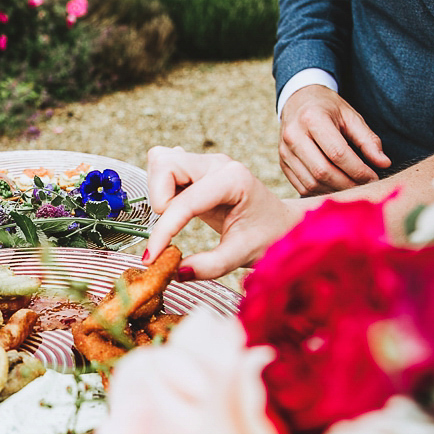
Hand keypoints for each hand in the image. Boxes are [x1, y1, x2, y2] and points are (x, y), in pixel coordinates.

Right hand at [144, 146, 301, 278]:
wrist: (282, 224)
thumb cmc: (269, 236)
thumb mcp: (243, 255)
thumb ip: (211, 266)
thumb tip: (177, 272)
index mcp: (233, 180)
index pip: (185, 201)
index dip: (163, 230)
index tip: (152, 257)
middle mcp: (218, 164)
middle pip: (165, 164)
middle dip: (157, 199)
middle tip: (168, 229)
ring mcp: (206, 163)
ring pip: (161, 161)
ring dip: (157, 191)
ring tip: (173, 218)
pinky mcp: (197, 169)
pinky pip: (165, 167)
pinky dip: (160, 187)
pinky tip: (174, 205)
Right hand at [279, 85, 390, 194]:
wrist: (299, 102)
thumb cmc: (328, 109)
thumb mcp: (351, 117)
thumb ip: (368, 140)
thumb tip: (384, 163)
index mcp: (312, 118)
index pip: (337, 153)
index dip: (358, 170)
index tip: (373, 177)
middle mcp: (293, 135)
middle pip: (322, 171)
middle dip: (348, 184)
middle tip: (365, 186)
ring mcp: (284, 151)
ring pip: (311, 183)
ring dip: (335, 191)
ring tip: (352, 188)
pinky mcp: (282, 163)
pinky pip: (302, 186)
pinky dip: (321, 192)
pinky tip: (336, 188)